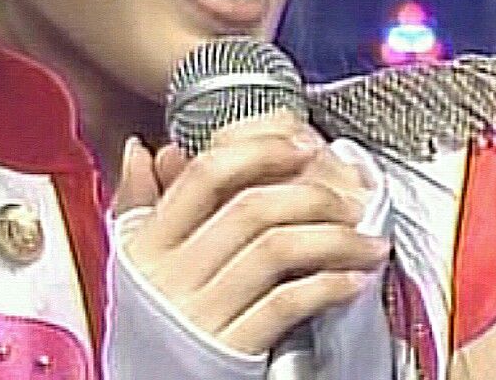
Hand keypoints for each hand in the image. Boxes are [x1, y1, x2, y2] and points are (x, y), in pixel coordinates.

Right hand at [110, 110, 389, 356]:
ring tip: (365, 240)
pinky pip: (285, 305)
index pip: (205, 175)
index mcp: (147, 241)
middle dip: (312, 195)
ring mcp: (200, 312)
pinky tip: (350, 280)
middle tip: (350, 198)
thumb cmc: (148, 323)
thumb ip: (138, 203)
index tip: (302, 144)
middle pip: (251, 209)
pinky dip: (325, 287)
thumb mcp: (130, 261)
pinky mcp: (230, 351)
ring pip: (275, 251)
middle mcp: (170, 273)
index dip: (260, 150)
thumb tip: (143, 151)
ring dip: (334, 239)